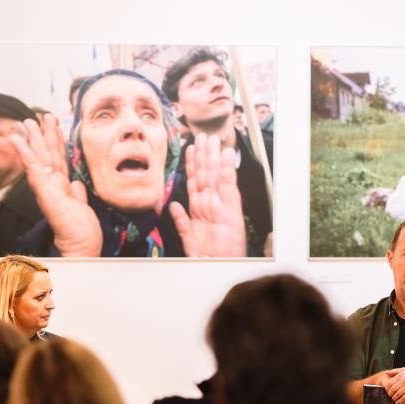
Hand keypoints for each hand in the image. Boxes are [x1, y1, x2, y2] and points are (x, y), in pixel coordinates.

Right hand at [10, 115, 101, 256]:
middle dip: (43, 133)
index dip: (56, 140)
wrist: (81, 244)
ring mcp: (46, 187)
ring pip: (39, 156)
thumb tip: (77, 185)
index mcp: (60, 186)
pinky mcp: (43, 191)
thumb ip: (77, 193)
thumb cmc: (81, 230)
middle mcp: (51, 184)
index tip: (54, 123)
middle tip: (37, 115)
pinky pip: (32, 167)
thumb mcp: (81, 206)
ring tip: (28, 120)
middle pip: (47, 153)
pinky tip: (16, 139)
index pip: (57, 158)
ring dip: (33, 136)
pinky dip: (24, 152)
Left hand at [169, 133, 246, 256]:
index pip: (194, 180)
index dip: (191, 164)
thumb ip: (181, 220)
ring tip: (213, 140)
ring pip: (215, 174)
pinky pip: (228, 185)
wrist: (219, 268)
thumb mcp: (189, 237)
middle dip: (204, 154)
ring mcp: (221, 204)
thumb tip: (172, 205)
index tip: (189, 148)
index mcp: (200, 208)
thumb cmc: (208, 256)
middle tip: (202, 136)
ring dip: (214, 156)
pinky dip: (227, 169)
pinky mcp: (232, 209)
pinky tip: (226, 155)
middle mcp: (210, 203)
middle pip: (205, 173)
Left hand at [380, 367, 404, 403]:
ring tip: (394, 400)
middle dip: (390, 394)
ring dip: (395, 398)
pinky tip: (398, 403)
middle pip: (393, 389)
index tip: (388, 391)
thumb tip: (386, 373)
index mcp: (401, 375)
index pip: (391, 383)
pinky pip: (404, 397)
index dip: (388, 388)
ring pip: (398, 394)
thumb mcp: (404, 370)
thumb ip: (395, 371)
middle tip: (390, 396)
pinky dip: (400, 401)